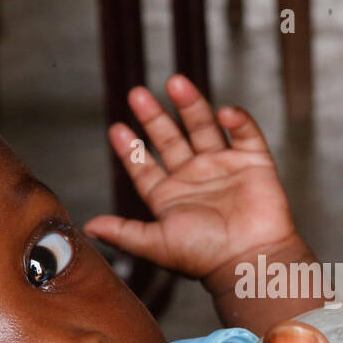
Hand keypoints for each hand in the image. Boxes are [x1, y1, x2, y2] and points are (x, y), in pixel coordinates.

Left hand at [82, 75, 301, 284]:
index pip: (145, 166)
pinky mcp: (254, 163)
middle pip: (170, 139)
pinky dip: (237, 120)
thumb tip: (88, 227)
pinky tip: (224, 112)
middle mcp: (195, 179)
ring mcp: (224, 168)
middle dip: (153, 117)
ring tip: (175, 82)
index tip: (117, 128)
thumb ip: (124, 232)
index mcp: (171, 197)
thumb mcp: (156, 243)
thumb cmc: (205, 256)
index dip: (131, 149)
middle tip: (136, 94)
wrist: (251, 259)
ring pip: (203, 128)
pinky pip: (245, 134)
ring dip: (190, 105)